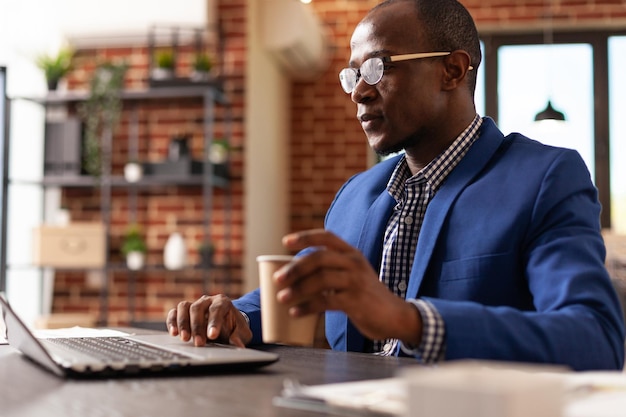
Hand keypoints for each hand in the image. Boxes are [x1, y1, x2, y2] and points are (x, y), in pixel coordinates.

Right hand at [166, 294, 251, 347]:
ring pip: (184, 307)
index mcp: (223, 302)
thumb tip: (238, 346)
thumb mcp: (241, 332)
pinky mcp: (184, 311)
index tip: (213, 335)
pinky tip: (174, 333)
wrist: (228, 324)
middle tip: (199, 343)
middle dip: (197, 326)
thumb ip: (239, 337)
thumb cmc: (234, 327)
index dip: (214, 322)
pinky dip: (172, 321)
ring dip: (183, 323)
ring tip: (185, 338)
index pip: (216, 309)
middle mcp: (207, 300)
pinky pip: (174, 312)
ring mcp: (194, 304)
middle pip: (198, 308)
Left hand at [275, 229, 421, 345]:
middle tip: (277, 279)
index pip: (327, 236)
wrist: (396, 316)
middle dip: (295, 268)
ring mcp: (356, 281)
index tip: (285, 242)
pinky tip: (295, 313)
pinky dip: (307, 307)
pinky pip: (326, 301)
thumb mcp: (353, 275)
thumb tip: (297, 274)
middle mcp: (354, 263)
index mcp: (351, 253)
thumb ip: (332, 270)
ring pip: (321, 279)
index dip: (305, 237)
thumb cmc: (367, 296)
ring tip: (282, 298)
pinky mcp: (356, 301)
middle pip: (319, 258)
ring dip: (298, 289)